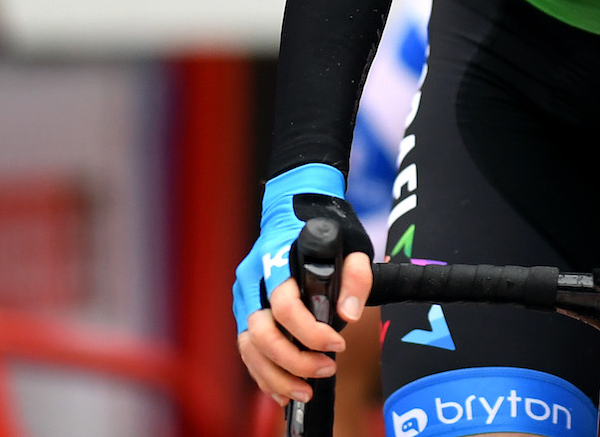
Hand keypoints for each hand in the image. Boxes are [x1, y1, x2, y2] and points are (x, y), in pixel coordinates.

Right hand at [230, 164, 375, 404]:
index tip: (338, 344)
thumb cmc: (324, 226)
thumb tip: (350, 315)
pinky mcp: (244, 312)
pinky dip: (264, 374)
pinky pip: (248, 350)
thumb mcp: (351, 241)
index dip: (310, 331)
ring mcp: (243, 297)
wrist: (292, 208)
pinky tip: (285, 389)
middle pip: (261, 332)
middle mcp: (252, 281)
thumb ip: (355, 276)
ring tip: (306, 391)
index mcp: (274, 259)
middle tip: (326, 369)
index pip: (284, 304)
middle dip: (293, 359)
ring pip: (249, 347)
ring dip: (276, 375)